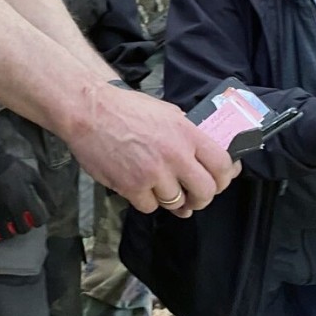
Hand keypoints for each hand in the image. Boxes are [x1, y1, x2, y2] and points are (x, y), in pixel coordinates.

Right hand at [0, 140, 52, 242]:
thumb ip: (45, 191)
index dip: (39, 219)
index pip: (38, 221)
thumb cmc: (11, 167)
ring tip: (8, 224)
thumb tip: (55, 209)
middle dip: (25, 225)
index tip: (36, 215)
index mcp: (25, 199)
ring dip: (10, 231)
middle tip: (21, 219)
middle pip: (23, 229)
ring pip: (7, 235)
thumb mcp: (32, 175)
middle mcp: (12, 210)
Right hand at [65, 84, 240, 217]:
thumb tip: (207, 158)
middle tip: (195, 197)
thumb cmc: (126, 109)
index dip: (224, 178)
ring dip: (171, 200)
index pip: (222, 165)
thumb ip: (188, 135)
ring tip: (161, 188)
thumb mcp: (168, 113)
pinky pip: (150, 206)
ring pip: (176, 202)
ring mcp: (153, 173)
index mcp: (187, 132)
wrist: (90, 111)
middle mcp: (174, 154)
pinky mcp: (132, 187)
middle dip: (202, 198)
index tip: (219, 181)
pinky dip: (146, 200)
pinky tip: (140, 186)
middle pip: (205, 191)